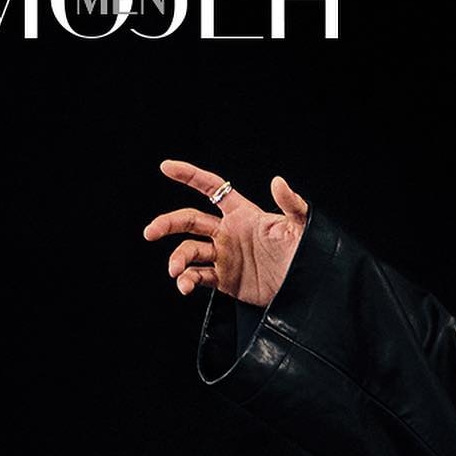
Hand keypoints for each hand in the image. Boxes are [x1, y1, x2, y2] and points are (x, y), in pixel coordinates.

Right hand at [143, 161, 308, 307]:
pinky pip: (199, 277)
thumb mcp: (300, 226)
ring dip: (177, 260)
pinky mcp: (226, 281)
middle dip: (167, 224)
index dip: (189, 176)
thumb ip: (291, 203)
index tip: (166, 167)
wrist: (305, 289)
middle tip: (150, 232)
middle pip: (188, 220)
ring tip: (174, 271)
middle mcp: (228, 233)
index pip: (210, 188)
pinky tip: (184, 286)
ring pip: (189, 252)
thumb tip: (278, 180)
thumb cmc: (306, 253)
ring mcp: (225, 257)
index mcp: (242, 214)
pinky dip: (187, 281)